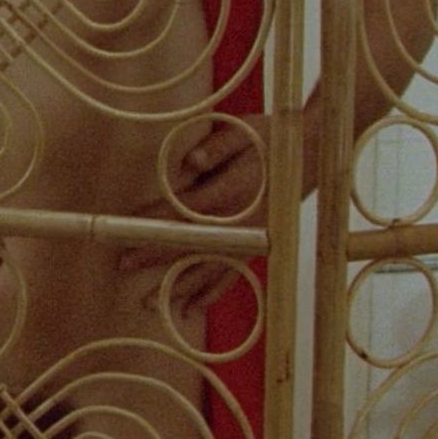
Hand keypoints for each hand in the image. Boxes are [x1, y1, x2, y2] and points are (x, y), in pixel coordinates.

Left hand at [117, 116, 266, 311]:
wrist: (315, 154)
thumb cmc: (275, 139)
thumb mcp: (246, 131)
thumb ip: (217, 146)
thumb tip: (190, 162)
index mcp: (232, 192)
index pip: (183, 211)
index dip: (153, 220)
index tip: (124, 226)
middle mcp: (240, 223)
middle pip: (190, 246)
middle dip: (154, 257)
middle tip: (122, 265)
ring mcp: (251, 240)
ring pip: (208, 270)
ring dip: (178, 286)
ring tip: (149, 302)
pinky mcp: (258, 247)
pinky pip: (231, 276)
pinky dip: (211, 293)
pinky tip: (191, 307)